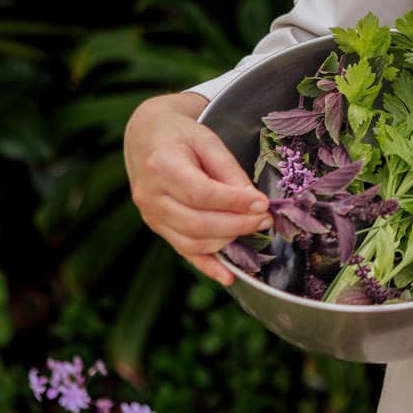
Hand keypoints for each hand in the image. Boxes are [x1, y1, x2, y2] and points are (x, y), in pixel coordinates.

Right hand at [124, 92, 273, 285]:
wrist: (146, 137)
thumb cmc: (180, 135)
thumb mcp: (208, 141)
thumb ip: (229, 171)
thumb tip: (255, 203)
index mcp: (162, 166)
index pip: (201, 193)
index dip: (234, 202)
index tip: (263, 203)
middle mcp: (151, 196)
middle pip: (197, 223)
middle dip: (237, 225)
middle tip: (265, 218)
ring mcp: (151, 216)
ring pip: (192, 241)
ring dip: (228, 241)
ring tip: (255, 227)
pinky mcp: (157, 228)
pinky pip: (183, 252)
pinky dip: (207, 266)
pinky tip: (228, 276)